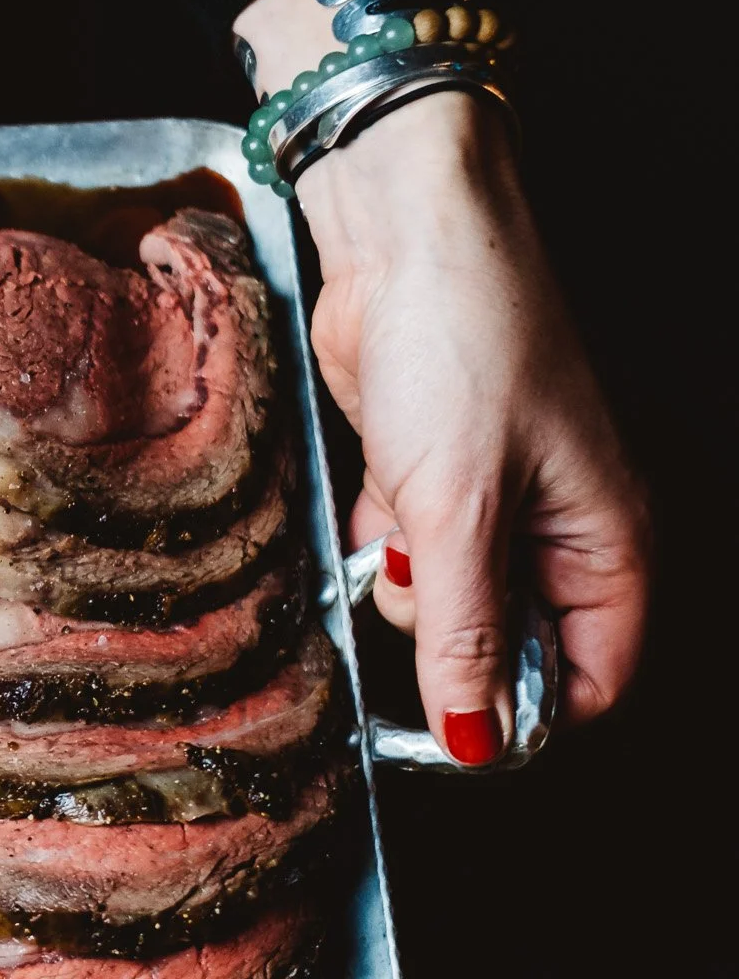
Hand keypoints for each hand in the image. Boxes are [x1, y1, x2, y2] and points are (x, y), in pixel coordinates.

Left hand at [238, 0, 647, 762]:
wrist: (404, 241)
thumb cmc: (461, 348)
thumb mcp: (457, 508)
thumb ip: (462, 628)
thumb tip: (477, 737)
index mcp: (605, 545)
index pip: (588, 680)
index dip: (523, 712)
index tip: (452, 719)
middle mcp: (559, 533)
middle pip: (508, 648)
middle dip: (452, 637)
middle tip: (417, 580)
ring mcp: (493, 505)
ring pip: (448, 603)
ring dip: (408, 586)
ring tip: (398, 522)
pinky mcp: (429, 478)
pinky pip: (406, 551)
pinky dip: (381, 544)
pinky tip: (373, 503)